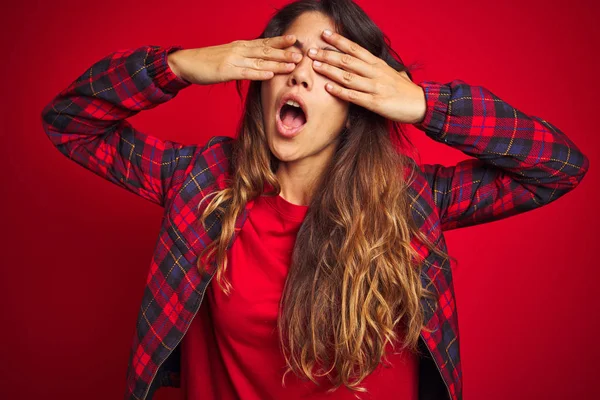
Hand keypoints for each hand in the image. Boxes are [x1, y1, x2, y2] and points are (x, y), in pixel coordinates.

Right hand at [167, 35, 302, 84]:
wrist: (187, 62)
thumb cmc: (208, 62)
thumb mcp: (229, 57)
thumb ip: (244, 59)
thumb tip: (259, 64)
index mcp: (241, 46)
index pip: (264, 43)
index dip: (280, 41)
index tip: (295, 40)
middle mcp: (239, 50)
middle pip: (266, 50)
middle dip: (284, 52)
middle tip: (301, 54)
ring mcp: (233, 60)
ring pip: (259, 61)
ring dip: (277, 63)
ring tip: (292, 65)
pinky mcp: (227, 71)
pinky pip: (246, 72)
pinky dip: (259, 73)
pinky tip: (271, 74)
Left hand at [306, 30, 426, 123]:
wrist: (420, 104)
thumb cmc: (404, 90)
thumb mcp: (390, 73)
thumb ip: (375, 68)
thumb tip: (363, 62)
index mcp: (377, 64)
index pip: (355, 48)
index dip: (339, 41)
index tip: (324, 34)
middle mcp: (375, 72)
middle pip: (347, 60)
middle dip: (328, 54)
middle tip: (311, 50)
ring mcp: (375, 87)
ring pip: (348, 76)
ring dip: (330, 70)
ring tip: (315, 65)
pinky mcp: (375, 102)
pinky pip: (354, 96)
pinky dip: (340, 91)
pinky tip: (327, 87)